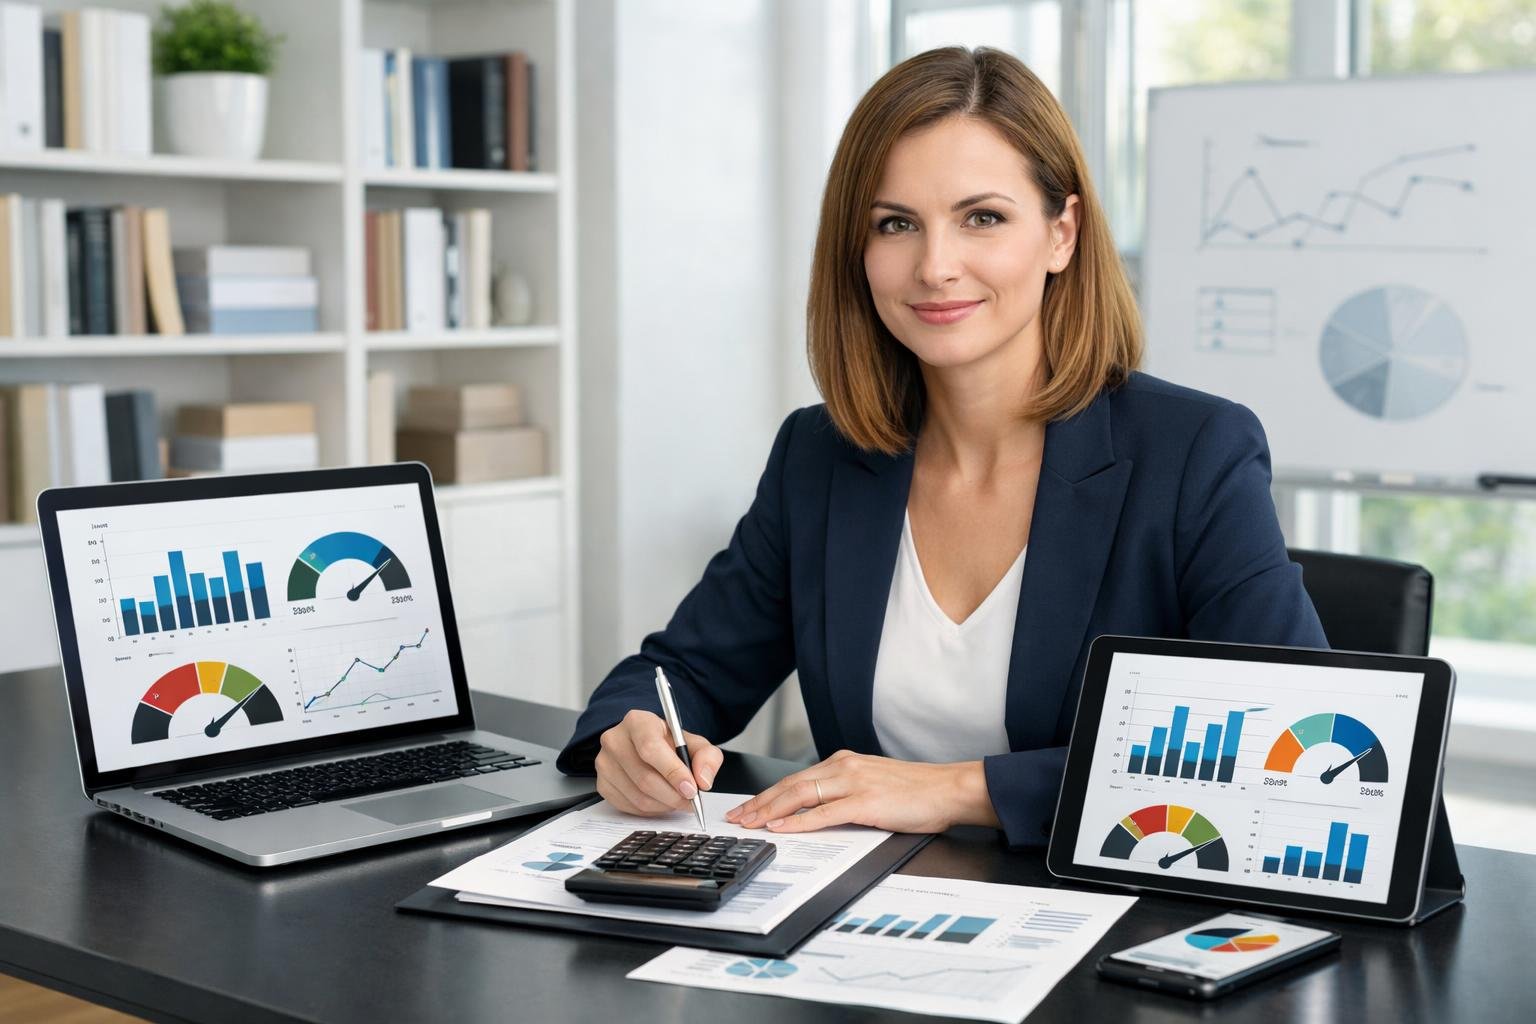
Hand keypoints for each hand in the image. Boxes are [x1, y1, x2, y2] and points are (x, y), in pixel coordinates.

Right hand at [595, 708, 723, 815]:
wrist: (648, 749)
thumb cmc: (670, 745)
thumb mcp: (695, 743)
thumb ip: (707, 757)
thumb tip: (703, 780)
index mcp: (637, 722)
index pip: (651, 748)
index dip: (673, 772)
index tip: (691, 789)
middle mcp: (615, 739)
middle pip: (644, 777)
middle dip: (673, 795)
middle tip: (690, 801)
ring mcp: (604, 763)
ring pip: (638, 796)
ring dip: (664, 805)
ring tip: (677, 799)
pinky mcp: (602, 784)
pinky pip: (629, 806)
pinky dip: (650, 810)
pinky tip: (660, 800)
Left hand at [723, 750, 998, 834]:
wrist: (949, 789)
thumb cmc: (918, 791)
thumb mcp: (874, 783)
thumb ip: (846, 790)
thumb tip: (819, 808)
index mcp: (845, 762)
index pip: (796, 779)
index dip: (768, 794)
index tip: (748, 807)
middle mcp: (844, 767)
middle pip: (790, 785)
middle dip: (759, 803)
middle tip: (737, 817)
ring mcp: (853, 783)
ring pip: (800, 796)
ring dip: (770, 811)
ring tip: (750, 824)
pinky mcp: (864, 802)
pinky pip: (823, 813)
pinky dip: (797, 821)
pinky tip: (781, 828)